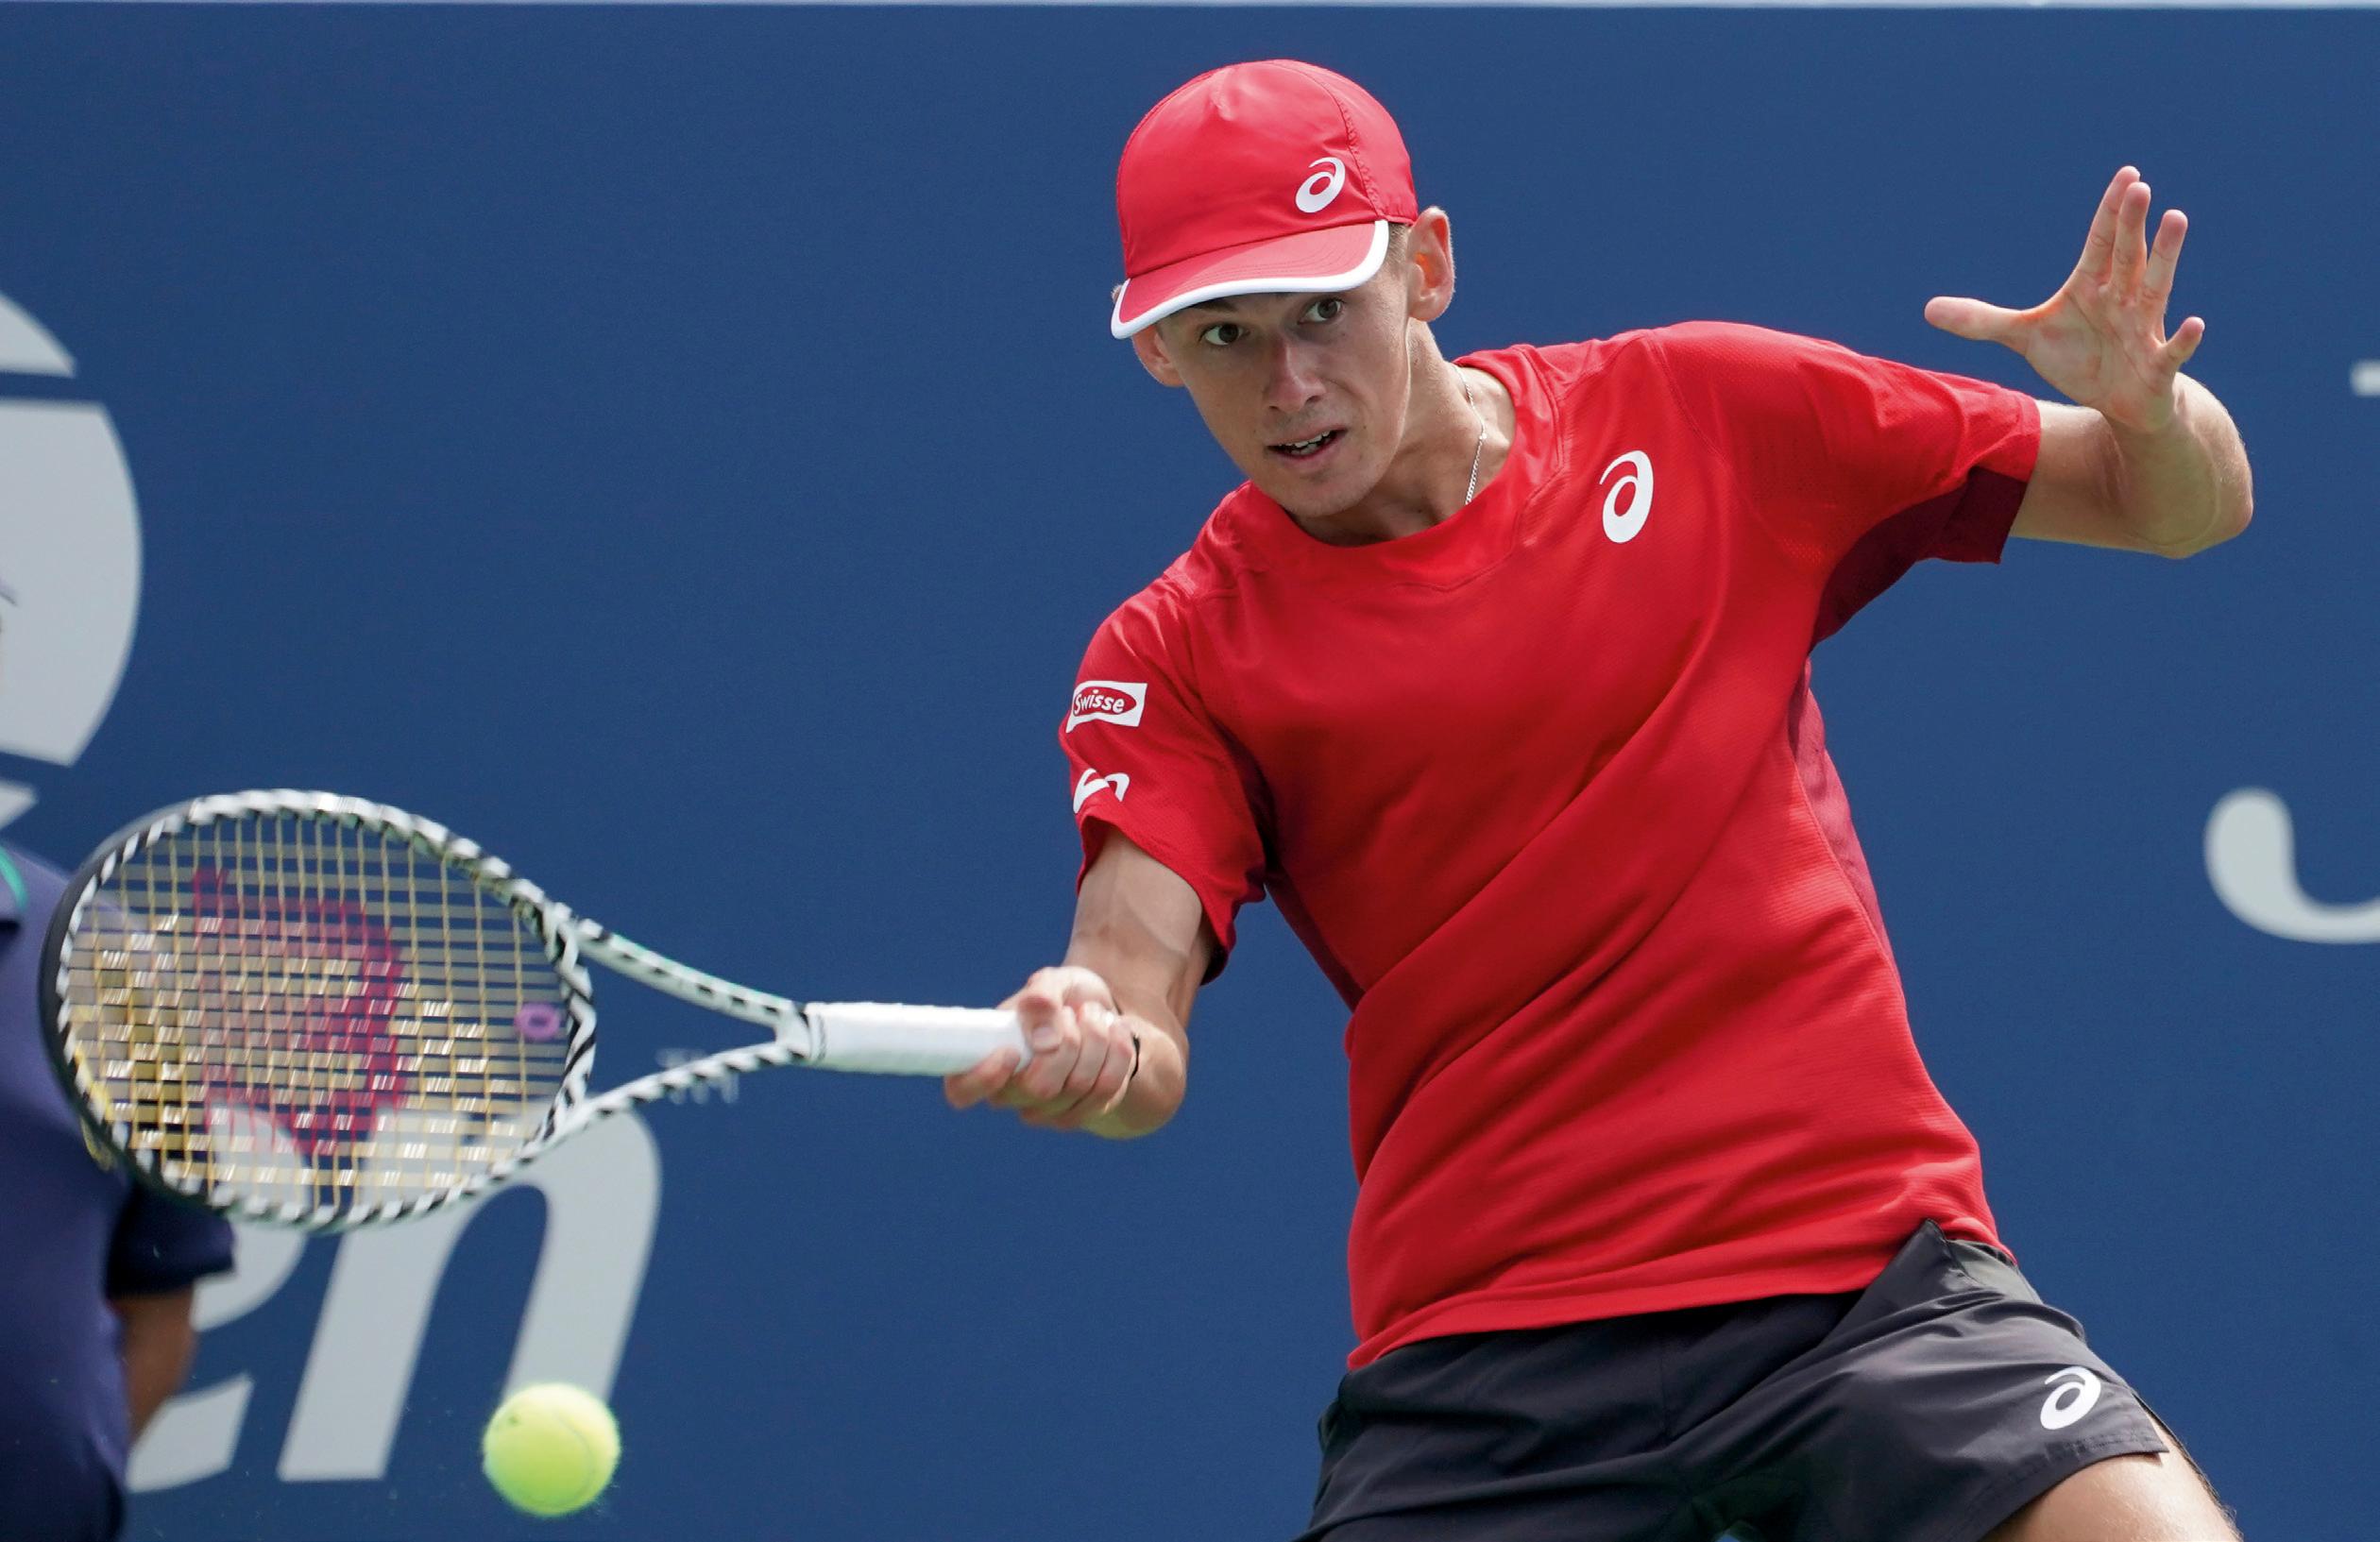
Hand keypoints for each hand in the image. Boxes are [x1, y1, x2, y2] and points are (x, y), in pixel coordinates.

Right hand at [943, 965, 1138, 1129]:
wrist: (1103, 1014)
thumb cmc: (1065, 998)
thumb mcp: (1055, 981)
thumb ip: (1044, 994)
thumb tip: (1043, 1031)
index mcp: (986, 1058)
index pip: (962, 1090)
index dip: (983, 1078)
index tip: (1011, 1051)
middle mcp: (1010, 1093)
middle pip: (1039, 1087)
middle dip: (1068, 1042)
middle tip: (1074, 1012)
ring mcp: (1045, 1111)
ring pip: (1077, 1087)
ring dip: (1096, 1040)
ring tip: (1095, 1016)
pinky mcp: (1081, 1114)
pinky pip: (1106, 1090)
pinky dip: (1117, 1053)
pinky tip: (1115, 1034)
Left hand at [1925, 167, 2204, 435]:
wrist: (2117, 403)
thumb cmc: (2079, 359)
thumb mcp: (2025, 338)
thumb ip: (1983, 320)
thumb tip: (1927, 310)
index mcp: (2093, 287)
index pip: (2102, 242)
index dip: (2111, 211)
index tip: (2127, 175)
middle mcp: (2122, 300)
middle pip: (2127, 256)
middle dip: (2133, 224)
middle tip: (2141, 188)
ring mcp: (2143, 331)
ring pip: (2156, 289)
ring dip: (2166, 257)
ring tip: (2178, 219)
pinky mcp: (2156, 367)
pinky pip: (2172, 351)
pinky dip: (2184, 340)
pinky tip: (2196, 323)